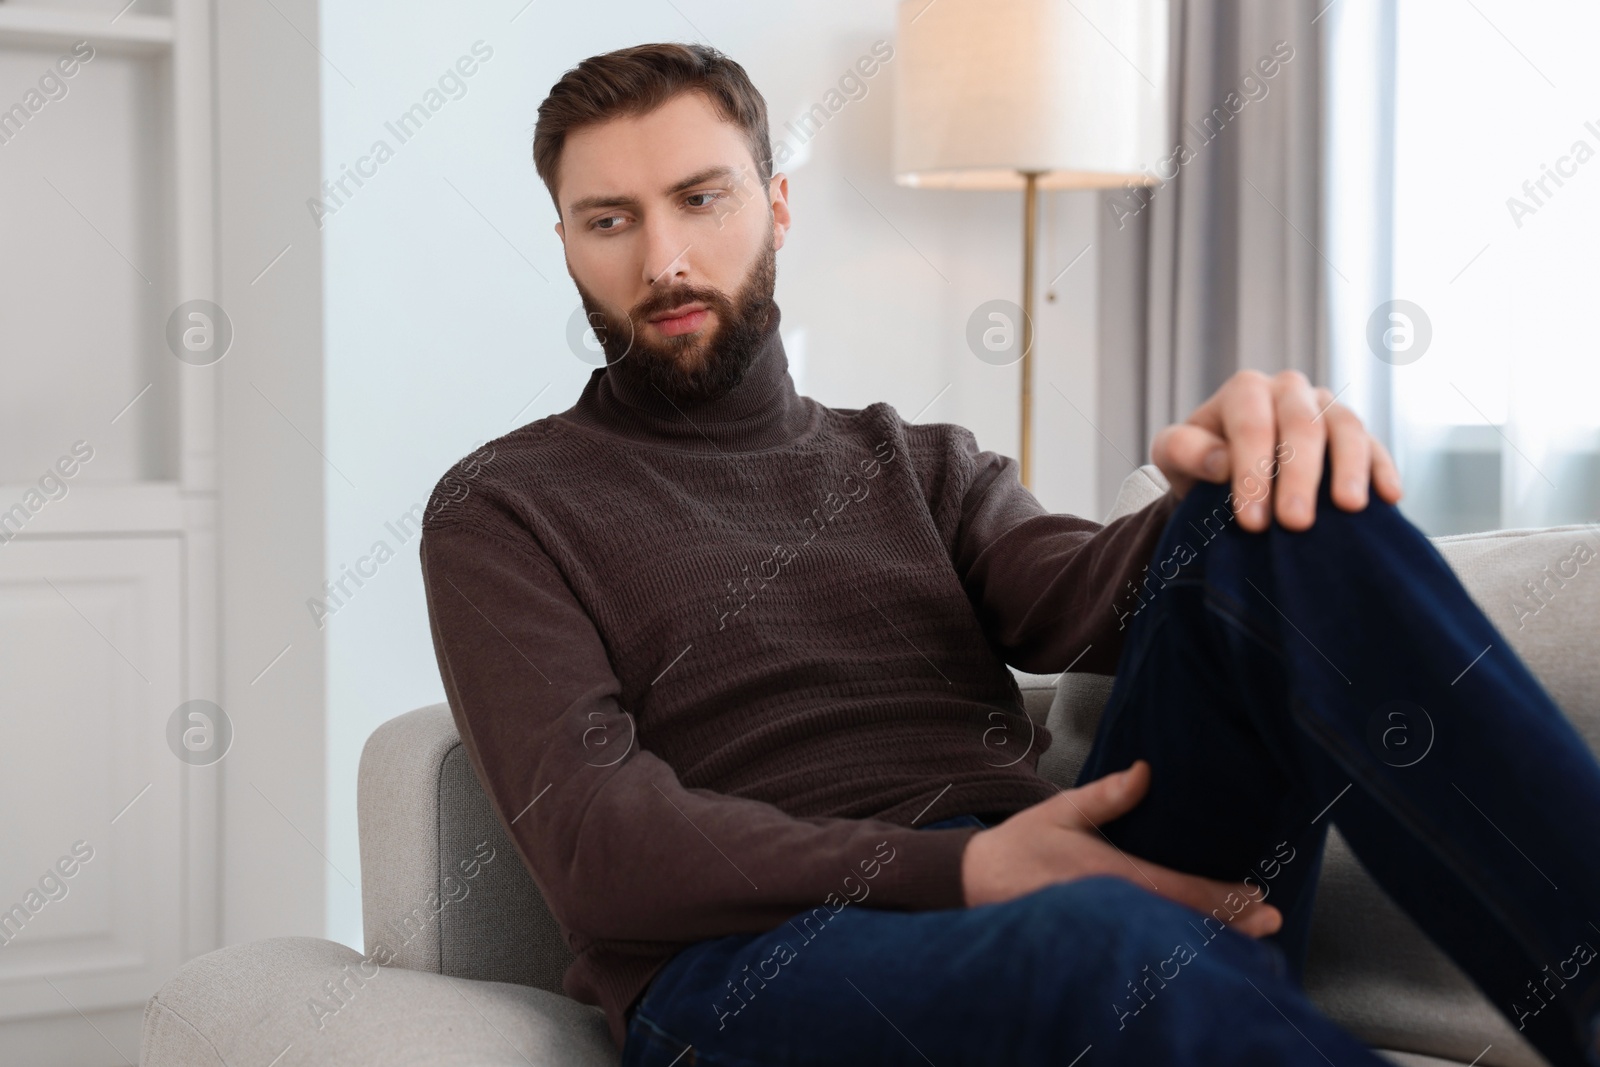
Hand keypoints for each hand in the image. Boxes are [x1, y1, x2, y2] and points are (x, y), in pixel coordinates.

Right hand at [960, 760, 1281, 937]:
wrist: (974, 883)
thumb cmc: (1020, 846)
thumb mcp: (1062, 810)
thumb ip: (1107, 795)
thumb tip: (1145, 771)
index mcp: (1104, 874)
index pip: (1175, 889)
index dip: (1220, 896)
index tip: (1255, 894)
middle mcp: (1108, 908)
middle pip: (1180, 924)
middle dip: (1228, 925)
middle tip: (1269, 921)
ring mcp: (1100, 931)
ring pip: (1165, 943)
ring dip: (1209, 940)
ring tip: (1250, 936)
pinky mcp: (1093, 943)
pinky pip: (1142, 950)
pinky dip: (1175, 949)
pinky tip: (1200, 948)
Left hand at [1149, 370, 1401, 532]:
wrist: (1225, 476)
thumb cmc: (1200, 464)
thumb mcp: (1173, 456)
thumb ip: (1185, 451)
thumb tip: (1222, 463)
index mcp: (1245, 391)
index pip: (1251, 424)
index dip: (1253, 472)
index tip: (1252, 521)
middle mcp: (1290, 390)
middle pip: (1301, 424)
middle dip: (1298, 476)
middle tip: (1296, 523)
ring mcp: (1327, 408)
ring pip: (1346, 426)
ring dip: (1349, 468)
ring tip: (1349, 508)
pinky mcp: (1355, 433)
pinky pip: (1375, 444)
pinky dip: (1382, 469)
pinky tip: (1390, 496)